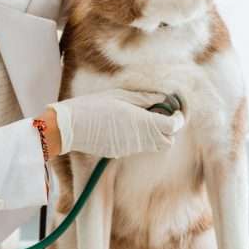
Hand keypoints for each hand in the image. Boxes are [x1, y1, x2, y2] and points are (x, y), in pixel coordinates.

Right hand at [48, 89, 183, 157]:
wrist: (70, 127)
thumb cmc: (94, 106)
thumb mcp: (120, 96)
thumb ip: (144, 99)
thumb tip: (163, 99)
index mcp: (142, 122)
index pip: (173, 126)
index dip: (177, 119)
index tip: (174, 110)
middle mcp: (140, 139)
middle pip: (168, 141)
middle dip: (168, 129)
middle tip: (159, 115)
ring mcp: (130, 148)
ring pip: (154, 146)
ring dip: (155, 135)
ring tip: (141, 119)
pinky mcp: (120, 153)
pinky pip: (138, 147)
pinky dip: (139, 138)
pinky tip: (125, 126)